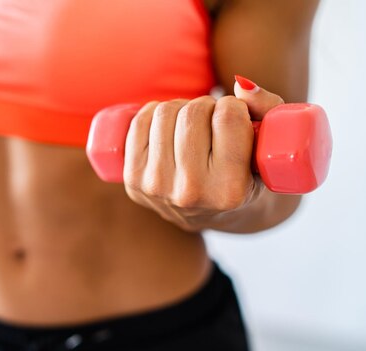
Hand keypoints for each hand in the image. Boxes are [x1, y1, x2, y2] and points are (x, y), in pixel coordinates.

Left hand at [122, 76, 284, 231]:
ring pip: (165, 112)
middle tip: (212, 122)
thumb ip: (269, 108)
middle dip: (206, 106)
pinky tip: (168, 127)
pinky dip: (154, 113)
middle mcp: (190, 193)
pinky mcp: (133, 179)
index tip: (236, 118)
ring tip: (193, 127)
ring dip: (181, 109)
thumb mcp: (271, 147)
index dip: (234, 107)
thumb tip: (240, 84)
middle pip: (193, 112)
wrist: (212, 212)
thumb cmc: (247, 171)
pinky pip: (139, 122)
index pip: (228, 116)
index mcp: (230, 190)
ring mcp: (156, 188)